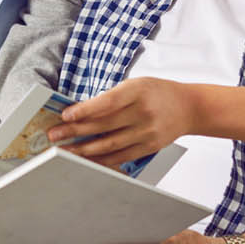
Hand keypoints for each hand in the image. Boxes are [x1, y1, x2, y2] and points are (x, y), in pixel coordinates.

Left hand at [47, 77, 195, 167]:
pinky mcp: (149, 147)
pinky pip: (121, 156)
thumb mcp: (137, 84)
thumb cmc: (157, 92)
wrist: (189, 107)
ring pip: (110, 144)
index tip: (65, 115)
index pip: (108, 102)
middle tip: (54, 134)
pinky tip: (86, 159)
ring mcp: (147, 132)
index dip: (85, 110)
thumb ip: (113, 96)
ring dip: (84, 149)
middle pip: (104, 124)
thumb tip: (81, 112)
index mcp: (138, 91)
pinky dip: (101, 159)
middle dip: (75, 131)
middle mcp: (143, 112)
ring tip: (64, 150)